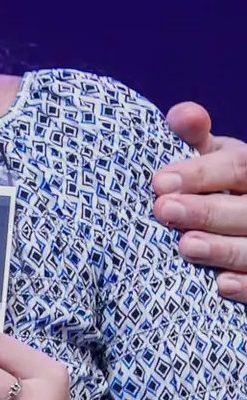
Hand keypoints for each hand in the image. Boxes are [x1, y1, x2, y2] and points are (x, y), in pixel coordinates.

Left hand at [154, 103, 246, 298]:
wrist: (231, 219)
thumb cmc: (213, 182)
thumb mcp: (207, 157)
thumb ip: (192, 137)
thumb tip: (184, 114)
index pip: (238, 167)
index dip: (202, 173)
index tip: (160, 181)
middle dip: (206, 211)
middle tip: (163, 211)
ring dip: (224, 249)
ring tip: (186, 246)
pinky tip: (220, 285)